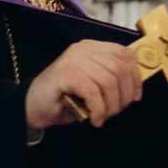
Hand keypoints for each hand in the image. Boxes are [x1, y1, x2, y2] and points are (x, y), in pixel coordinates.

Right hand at [25, 39, 141, 129]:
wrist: (32, 107)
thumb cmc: (65, 99)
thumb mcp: (93, 86)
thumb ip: (111, 81)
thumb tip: (135, 90)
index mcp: (92, 48)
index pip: (125, 54)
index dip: (135, 77)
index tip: (135, 97)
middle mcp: (83, 49)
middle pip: (119, 68)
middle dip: (124, 95)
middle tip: (115, 111)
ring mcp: (73, 59)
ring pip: (108, 81)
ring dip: (111, 105)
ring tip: (104, 116)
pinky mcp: (65, 73)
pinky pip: (93, 92)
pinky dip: (98, 109)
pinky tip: (95, 119)